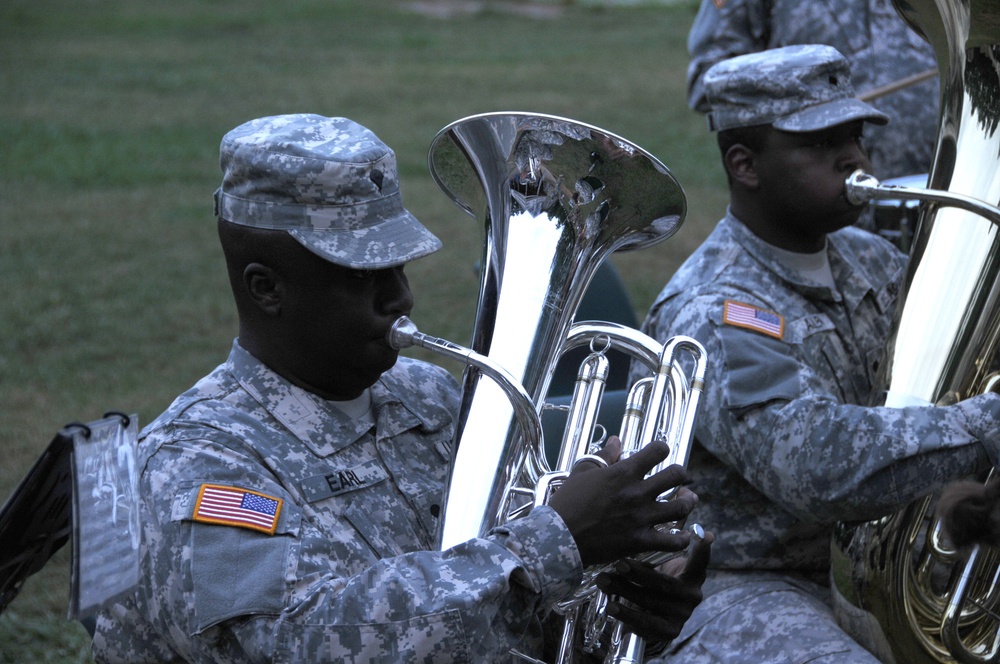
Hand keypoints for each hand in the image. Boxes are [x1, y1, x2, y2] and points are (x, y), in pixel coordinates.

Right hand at [547, 437, 698, 565]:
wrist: (560, 536)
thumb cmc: (568, 502)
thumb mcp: (583, 471)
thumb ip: (604, 455)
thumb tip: (617, 440)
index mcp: (624, 472)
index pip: (657, 451)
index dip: (661, 449)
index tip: (659, 453)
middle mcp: (638, 492)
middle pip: (676, 476)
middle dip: (680, 475)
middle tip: (676, 479)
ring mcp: (642, 517)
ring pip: (681, 507)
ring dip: (687, 503)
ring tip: (686, 502)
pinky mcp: (641, 541)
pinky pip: (672, 541)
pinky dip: (682, 539)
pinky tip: (683, 536)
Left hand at [594, 529, 713, 641]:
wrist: (658, 614)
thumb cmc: (658, 581)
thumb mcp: (663, 565)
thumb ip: (660, 550)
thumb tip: (645, 525)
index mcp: (694, 576)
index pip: (700, 562)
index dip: (703, 551)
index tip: (706, 535)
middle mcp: (692, 595)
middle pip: (664, 583)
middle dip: (638, 573)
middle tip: (618, 564)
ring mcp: (682, 615)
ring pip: (650, 602)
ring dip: (624, 591)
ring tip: (604, 582)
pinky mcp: (669, 631)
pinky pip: (646, 623)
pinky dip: (627, 615)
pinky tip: (612, 607)